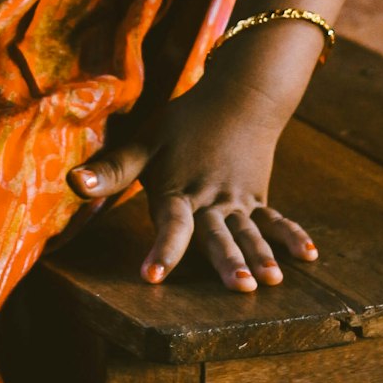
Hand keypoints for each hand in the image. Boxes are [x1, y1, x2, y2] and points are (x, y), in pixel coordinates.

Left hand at [68, 59, 317, 291]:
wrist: (237, 94)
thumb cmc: (184, 123)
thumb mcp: (146, 141)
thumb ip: (113, 168)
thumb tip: (73, 182)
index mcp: (178, 189)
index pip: (170, 224)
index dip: (161, 250)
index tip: (152, 275)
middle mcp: (210, 198)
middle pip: (218, 234)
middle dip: (227, 262)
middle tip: (240, 289)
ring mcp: (238, 199)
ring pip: (249, 231)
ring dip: (261, 255)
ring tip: (270, 281)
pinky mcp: (257, 197)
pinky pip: (275, 218)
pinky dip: (291, 236)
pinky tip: (309, 257)